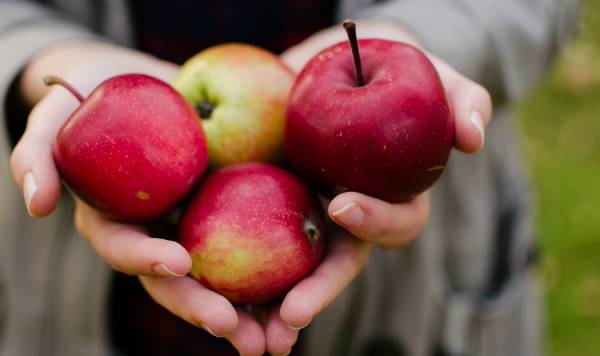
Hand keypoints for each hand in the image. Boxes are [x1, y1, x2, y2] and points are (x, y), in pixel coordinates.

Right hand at [9, 42, 265, 355]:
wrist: (145, 80)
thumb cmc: (95, 92)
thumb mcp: (59, 111)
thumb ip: (39, 152)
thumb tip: (38, 205)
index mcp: (116, 219)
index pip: (125, 248)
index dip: (145, 259)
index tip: (179, 261)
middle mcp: (156, 231)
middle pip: (176, 280)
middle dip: (200, 307)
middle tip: (233, 328)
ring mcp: (195, 223)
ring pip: (219, 275)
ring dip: (245, 310)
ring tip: (276, 336)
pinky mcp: (229, 210)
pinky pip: (252, 243)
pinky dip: (275, 270)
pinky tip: (303, 290)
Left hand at [263, 19, 493, 353]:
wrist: (335, 60)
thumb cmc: (390, 67)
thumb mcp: (429, 74)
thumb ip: (461, 100)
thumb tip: (472, 139)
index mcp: (388, 197)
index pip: (391, 224)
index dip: (374, 220)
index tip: (343, 204)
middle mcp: (347, 215)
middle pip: (336, 265)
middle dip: (317, 293)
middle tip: (291, 315)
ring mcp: (306, 210)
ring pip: (292, 269)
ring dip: (273, 304)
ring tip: (248, 336)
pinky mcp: (266, 197)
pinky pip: (248, 237)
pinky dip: (231, 267)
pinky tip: (202, 280)